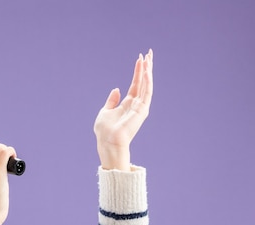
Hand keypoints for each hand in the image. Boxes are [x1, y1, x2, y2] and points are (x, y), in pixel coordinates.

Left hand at [94, 49, 153, 170]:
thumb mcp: (105, 112)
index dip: (138, 71)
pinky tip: (147, 71)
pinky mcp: (142, 110)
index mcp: (127, 103)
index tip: (140, 58)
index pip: (135, 84)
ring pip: (146, 85)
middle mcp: (136, 104)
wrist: (108, 142)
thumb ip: (112, 101)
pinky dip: (147, 81)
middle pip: (143, 81)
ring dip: (148, 71)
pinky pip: (147, 92)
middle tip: (149, 52)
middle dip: (146, 67)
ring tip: (149, 58)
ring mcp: (140, 106)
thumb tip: (117, 89)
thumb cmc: (105, 131)